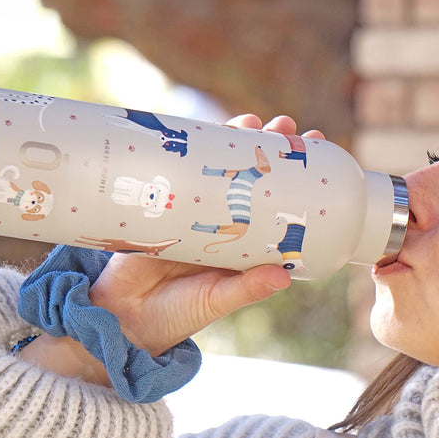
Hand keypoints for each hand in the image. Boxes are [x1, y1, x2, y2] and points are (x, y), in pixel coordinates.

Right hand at [88, 114, 324, 356]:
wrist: (123, 317)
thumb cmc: (178, 313)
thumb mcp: (217, 300)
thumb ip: (246, 289)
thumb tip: (284, 276)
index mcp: (242, 245)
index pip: (275, 208)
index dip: (294, 183)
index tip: (315, 157)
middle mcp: (221, 222)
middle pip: (248, 180)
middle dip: (267, 150)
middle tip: (286, 126)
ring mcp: (191, 211)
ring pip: (216, 170)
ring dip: (232, 141)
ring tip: (250, 120)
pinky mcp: (161, 205)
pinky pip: (178, 173)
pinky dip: (189, 153)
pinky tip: (202, 132)